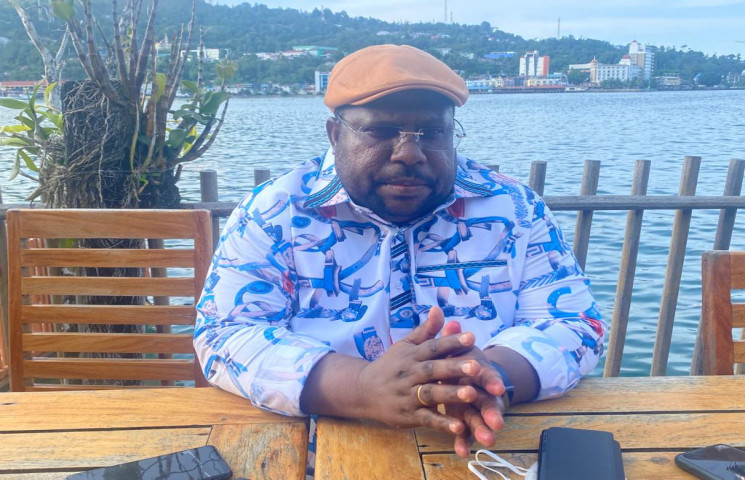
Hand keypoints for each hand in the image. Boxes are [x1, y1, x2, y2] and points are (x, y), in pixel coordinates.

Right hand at [355, 307, 486, 435]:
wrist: (363, 391)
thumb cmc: (391, 366)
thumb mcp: (405, 346)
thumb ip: (425, 331)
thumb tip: (439, 309)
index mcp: (412, 355)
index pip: (433, 347)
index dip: (451, 341)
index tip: (471, 337)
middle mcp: (410, 374)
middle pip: (433, 370)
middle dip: (454, 368)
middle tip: (476, 365)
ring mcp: (408, 396)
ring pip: (431, 394)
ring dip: (451, 394)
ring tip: (472, 393)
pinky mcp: (408, 416)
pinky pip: (426, 419)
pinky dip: (441, 423)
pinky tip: (459, 426)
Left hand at [439, 321, 507, 456]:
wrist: (462, 373)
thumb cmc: (457, 359)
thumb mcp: (455, 348)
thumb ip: (453, 338)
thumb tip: (450, 321)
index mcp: (476, 370)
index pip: (487, 375)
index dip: (492, 381)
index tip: (498, 389)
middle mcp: (478, 389)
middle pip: (487, 401)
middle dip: (492, 412)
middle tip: (497, 424)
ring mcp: (472, 406)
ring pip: (478, 418)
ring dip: (482, 429)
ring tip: (487, 441)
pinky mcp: (463, 418)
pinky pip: (463, 431)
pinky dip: (463, 440)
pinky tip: (462, 451)